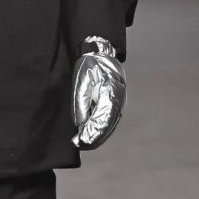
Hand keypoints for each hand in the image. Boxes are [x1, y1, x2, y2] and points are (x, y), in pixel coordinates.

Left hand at [71, 36, 126, 150]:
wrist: (101, 53)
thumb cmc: (89, 65)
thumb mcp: (81, 81)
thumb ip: (81, 103)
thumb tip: (80, 124)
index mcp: (111, 93)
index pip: (102, 120)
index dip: (91, 133)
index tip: (79, 141)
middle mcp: (118, 100)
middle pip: (107, 125)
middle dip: (93, 138)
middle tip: (79, 145)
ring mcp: (119, 102)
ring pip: (109, 125)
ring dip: (97, 136)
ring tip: (84, 144)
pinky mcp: (116, 102)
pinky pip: (110, 120)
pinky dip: (101, 129)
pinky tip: (91, 136)